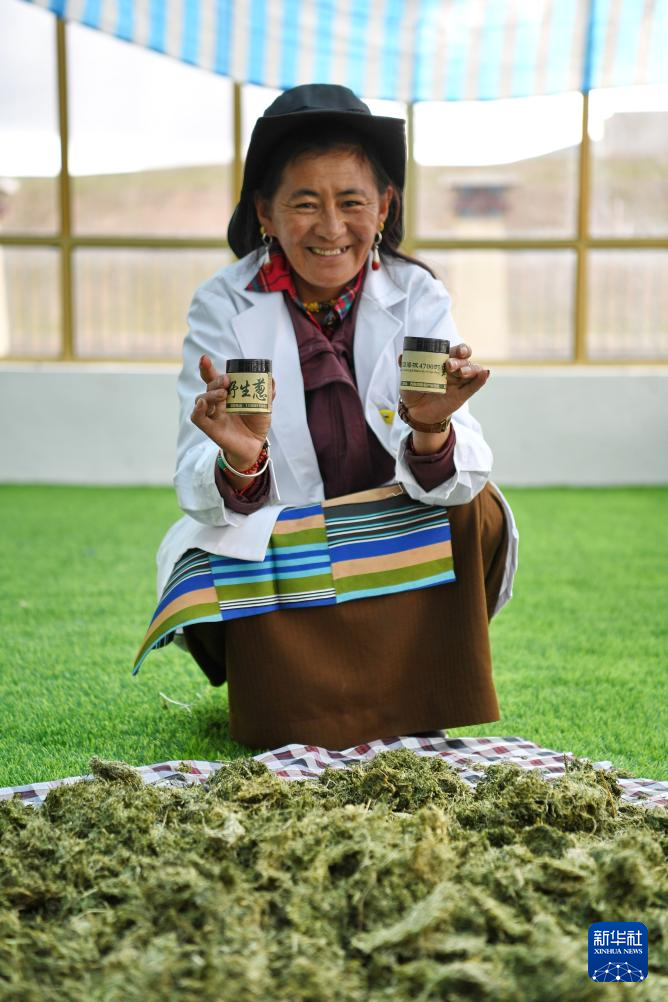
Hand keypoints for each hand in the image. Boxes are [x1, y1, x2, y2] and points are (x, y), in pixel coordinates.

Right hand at [191, 354, 274, 470]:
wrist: (255, 446)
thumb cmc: (256, 424)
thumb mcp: (264, 407)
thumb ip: (266, 393)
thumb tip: (271, 380)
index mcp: (227, 394)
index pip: (214, 379)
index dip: (207, 368)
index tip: (204, 358)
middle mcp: (217, 403)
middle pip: (209, 387)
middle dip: (215, 380)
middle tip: (226, 380)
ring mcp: (213, 415)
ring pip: (201, 400)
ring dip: (210, 394)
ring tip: (223, 394)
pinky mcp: (211, 429)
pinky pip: (198, 418)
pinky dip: (197, 410)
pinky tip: (202, 404)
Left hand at [399, 342, 489, 425]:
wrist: (416, 412)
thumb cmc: (414, 391)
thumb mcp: (407, 379)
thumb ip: (407, 367)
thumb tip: (402, 356)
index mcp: (442, 362)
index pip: (455, 351)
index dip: (459, 349)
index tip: (455, 351)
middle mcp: (454, 370)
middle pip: (464, 360)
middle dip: (460, 360)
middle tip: (449, 365)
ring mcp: (459, 382)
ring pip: (472, 371)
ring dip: (470, 369)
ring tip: (462, 373)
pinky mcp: (462, 395)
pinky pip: (474, 387)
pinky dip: (480, 380)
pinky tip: (485, 374)